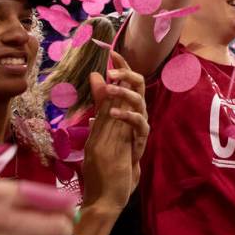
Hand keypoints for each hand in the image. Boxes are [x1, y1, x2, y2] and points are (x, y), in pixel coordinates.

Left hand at [106, 51, 149, 178]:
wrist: (115, 182)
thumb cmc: (111, 150)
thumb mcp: (102, 119)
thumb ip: (101, 99)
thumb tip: (94, 74)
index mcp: (127, 105)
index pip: (127, 80)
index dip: (122, 65)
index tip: (112, 52)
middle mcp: (136, 111)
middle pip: (139, 85)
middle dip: (126, 75)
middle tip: (112, 71)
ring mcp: (140, 125)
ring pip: (139, 101)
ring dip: (124, 93)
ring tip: (110, 89)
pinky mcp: (141, 139)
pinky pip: (139, 124)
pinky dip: (127, 116)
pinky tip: (113, 113)